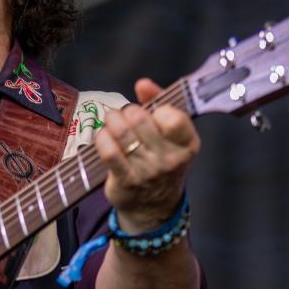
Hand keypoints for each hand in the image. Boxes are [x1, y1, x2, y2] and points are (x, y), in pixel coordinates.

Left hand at [96, 78, 199, 232]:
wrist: (154, 205)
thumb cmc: (160, 159)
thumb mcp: (169, 134)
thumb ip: (159, 102)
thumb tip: (143, 83)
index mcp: (187, 144)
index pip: (173, 118)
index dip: (158, 109)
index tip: (152, 113)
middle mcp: (170, 159)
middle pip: (140, 120)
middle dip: (127, 111)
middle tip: (125, 115)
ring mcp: (148, 172)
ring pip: (122, 133)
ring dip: (111, 120)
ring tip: (111, 121)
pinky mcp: (126, 180)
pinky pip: (108, 152)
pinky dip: (101, 138)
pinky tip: (103, 136)